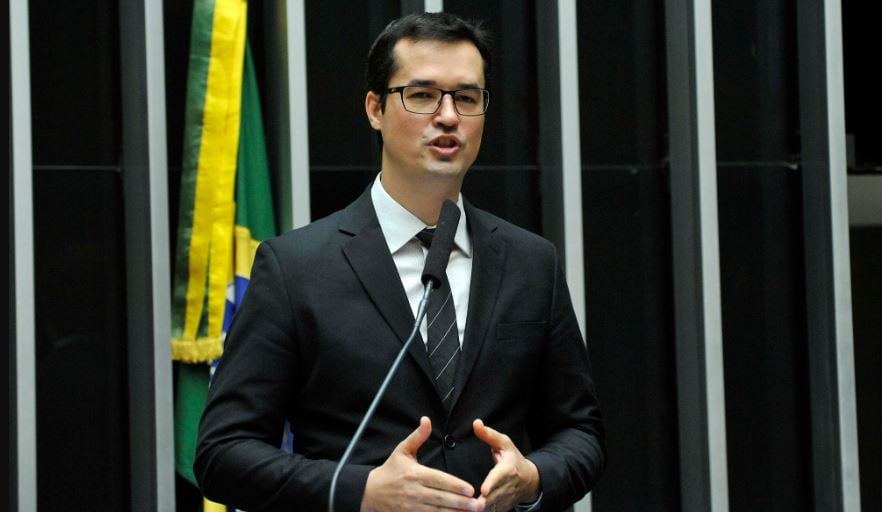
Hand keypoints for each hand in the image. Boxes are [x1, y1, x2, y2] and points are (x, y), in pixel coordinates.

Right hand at [361, 417, 479, 511]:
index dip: (455, 485)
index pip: (438, 480)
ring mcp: (412, 507)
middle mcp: (414, 491)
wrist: (370, 492)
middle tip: (478, 504)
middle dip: (461, 502)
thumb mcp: (402, 451)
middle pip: (441, 498)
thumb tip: (427, 419)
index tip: (470, 489)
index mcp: (414, 474)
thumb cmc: (390, 470)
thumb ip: (417, 437)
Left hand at [472, 419, 540, 511]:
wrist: (530, 480)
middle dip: (483, 502)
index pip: (499, 477)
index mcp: (508, 469)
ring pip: (493, 507)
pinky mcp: (504, 507)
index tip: (484, 490)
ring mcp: (507, 499)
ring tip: (468, 509)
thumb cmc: (513, 459)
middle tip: (471, 504)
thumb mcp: (504, 444)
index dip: (492, 484)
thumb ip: (489, 435)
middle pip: (494, 496)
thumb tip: (476, 423)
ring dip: (481, 509)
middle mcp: (508, 486)